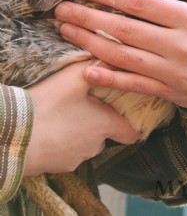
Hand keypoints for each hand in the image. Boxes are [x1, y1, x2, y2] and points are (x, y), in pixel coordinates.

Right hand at [24, 61, 139, 176]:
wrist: (15, 136)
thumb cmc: (49, 105)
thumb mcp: (75, 78)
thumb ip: (99, 67)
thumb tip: (115, 57)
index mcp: (106, 124)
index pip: (132, 132)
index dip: (132, 123)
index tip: (126, 112)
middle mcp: (96, 145)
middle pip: (106, 134)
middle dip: (98, 121)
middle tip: (85, 105)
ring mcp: (76, 159)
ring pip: (86, 143)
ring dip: (79, 131)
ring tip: (63, 114)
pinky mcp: (57, 167)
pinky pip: (66, 153)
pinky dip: (62, 142)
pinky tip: (51, 127)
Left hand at [54, 0, 186, 120]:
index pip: (142, 4)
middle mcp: (178, 46)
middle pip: (124, 29)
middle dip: (89, 17)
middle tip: (63, 9)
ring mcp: (171, 71)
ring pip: (123, 56)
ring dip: (90, 43)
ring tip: (66, 31)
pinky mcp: (168, 91)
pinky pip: (133, 85)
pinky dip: (108, 79)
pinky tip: (87, 72)